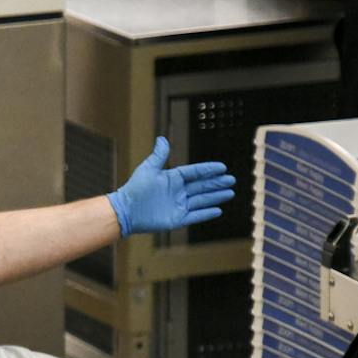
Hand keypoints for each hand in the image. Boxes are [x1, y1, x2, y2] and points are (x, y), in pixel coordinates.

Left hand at [108, 136, 234, 235]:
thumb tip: (162, 139)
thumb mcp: (148, 169)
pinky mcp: (177, 219)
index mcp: (172, 179)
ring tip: (230, 192)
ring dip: (216, 196)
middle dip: (216, 183)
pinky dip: (206, 213)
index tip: (222, 167)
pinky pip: (195, 215)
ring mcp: (178, 206)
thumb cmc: (135, 189)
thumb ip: (159, 155)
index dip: (208, 170)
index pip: (194, 173)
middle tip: (232, 179)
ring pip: (202, 200)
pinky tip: (218, 210)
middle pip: (201, 186)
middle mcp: (177, 192)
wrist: (126, 211)